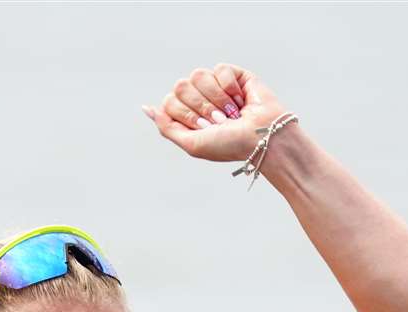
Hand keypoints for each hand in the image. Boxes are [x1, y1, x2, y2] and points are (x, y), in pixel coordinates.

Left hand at [141, 64, 286, 162]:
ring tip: (231, 112)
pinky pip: (220, 69)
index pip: (169, 102)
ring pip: (198, 75)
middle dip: (200, 107)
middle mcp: (199, 97)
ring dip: (216, 99)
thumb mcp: (191, 144)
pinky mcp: (233, 74)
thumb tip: (147, 108)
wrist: (261, 137)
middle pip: (180, 86)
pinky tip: (240, 100)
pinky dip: (230, 87)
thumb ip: (166, 127)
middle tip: (219, 121)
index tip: (205, 128)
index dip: (186, 116)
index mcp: (187, 114)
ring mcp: (215, 85)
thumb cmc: (229, 145)